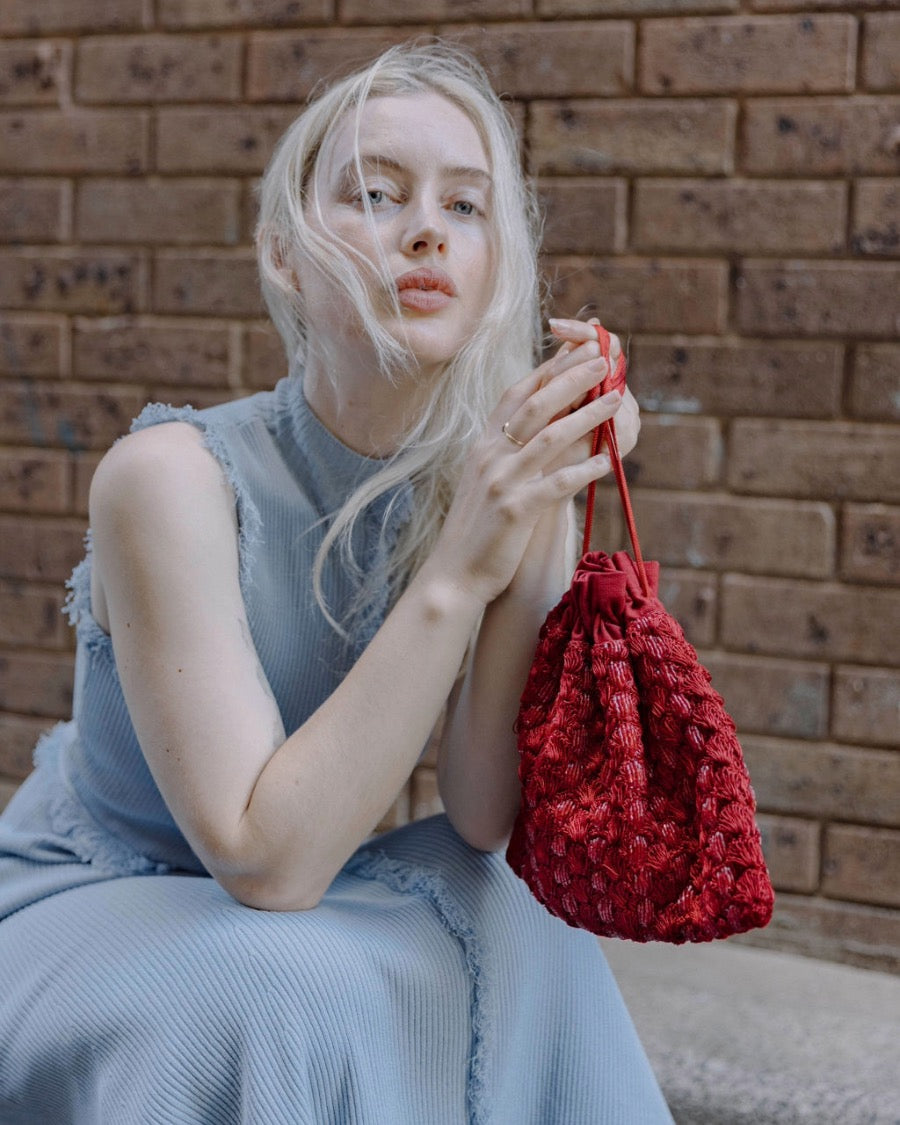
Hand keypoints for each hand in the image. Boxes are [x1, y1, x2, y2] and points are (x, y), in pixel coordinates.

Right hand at [429, 319, 625, 605]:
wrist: (453, 575)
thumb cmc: (477, 531)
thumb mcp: (486, 482)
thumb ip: (506, 454)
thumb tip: (538, 431)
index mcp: (483, 446)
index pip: (516, 395)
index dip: (548, 369)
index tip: (575, 349)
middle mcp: (490, 456)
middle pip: (535, 405)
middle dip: (571, 378)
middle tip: (602, 360)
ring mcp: (501, 482)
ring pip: (550, 438)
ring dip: (586, 416)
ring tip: (615, 401)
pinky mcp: (514, 510)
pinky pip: (557, 483)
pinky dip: (585, 470)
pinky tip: (609, 462)